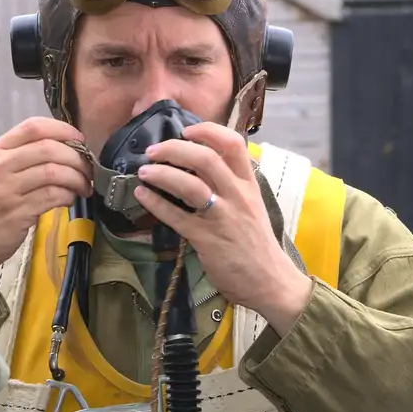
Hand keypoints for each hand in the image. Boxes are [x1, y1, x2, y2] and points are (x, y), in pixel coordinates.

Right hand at [0, 117, 92, 302]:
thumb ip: (18, 158)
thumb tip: (64, 148)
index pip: (33, 127)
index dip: (63, 130)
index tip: (80, 140)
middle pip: (48, 148)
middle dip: (77, 157)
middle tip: (88, 169)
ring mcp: (5, 190)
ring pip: (54, 172)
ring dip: (77, 178)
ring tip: (84, 186)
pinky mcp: (16, 214)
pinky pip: (53, 196)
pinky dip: (68, 196)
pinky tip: (70, 199)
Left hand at [134, 122, 313, 336]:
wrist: (270, 281)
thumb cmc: (257, 245)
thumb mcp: (252, 207)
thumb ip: (232, 186)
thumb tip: (202, 167)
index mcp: (249, 185)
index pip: (233, 144)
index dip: (207, 131)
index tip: (187, 130)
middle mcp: (237, 196)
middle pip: (206, 158)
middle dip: (175, 149)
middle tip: (154, 150)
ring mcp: (222, 217)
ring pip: (190, 184)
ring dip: (162, 173)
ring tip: (143, 170)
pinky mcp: (207, 240)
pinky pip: (176, 217)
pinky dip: (156, 204)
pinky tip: (142, 195)